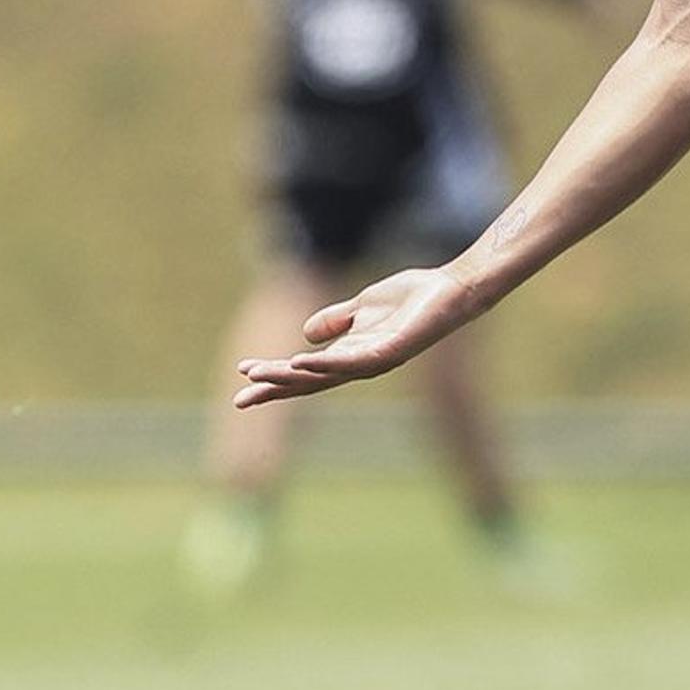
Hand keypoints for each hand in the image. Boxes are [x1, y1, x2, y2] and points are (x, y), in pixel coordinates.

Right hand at [234, 266, 473, 407]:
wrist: (450, 290)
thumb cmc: (411, 299)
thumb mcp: (362, 307)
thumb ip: (336, 320)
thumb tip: (304, 334)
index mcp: (351, 355)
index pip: (307, 372)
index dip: (276, 376)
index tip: (243, 376)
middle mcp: (360, 364)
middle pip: (310, 382)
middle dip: (274, 388)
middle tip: (240, 399)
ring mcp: (375, 360)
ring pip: (325, 375)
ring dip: (290, 377)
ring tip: (259, 376)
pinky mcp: (391, 350)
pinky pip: (354, 362)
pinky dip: (326, 362)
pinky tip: (301, 360)